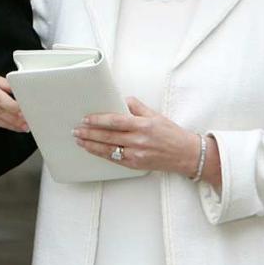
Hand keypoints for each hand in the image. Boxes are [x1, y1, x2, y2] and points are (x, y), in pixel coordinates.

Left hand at [73, 97, 201, 176]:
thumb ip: (137, 107)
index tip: (86, 119)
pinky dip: (100, 154)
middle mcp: (139, 140)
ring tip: (79, 140)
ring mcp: (136, 154)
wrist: (187, 155)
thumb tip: (121, 99)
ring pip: (107, 149)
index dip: (98, 120)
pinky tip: (91, 149)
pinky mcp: (135, 164)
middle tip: (76, 130)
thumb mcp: (156, 115)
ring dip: (90, 145)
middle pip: (107, 136)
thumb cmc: (172, 134)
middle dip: (89, 133)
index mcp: (143, 125)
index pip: (115, 121)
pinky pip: (114, 159)